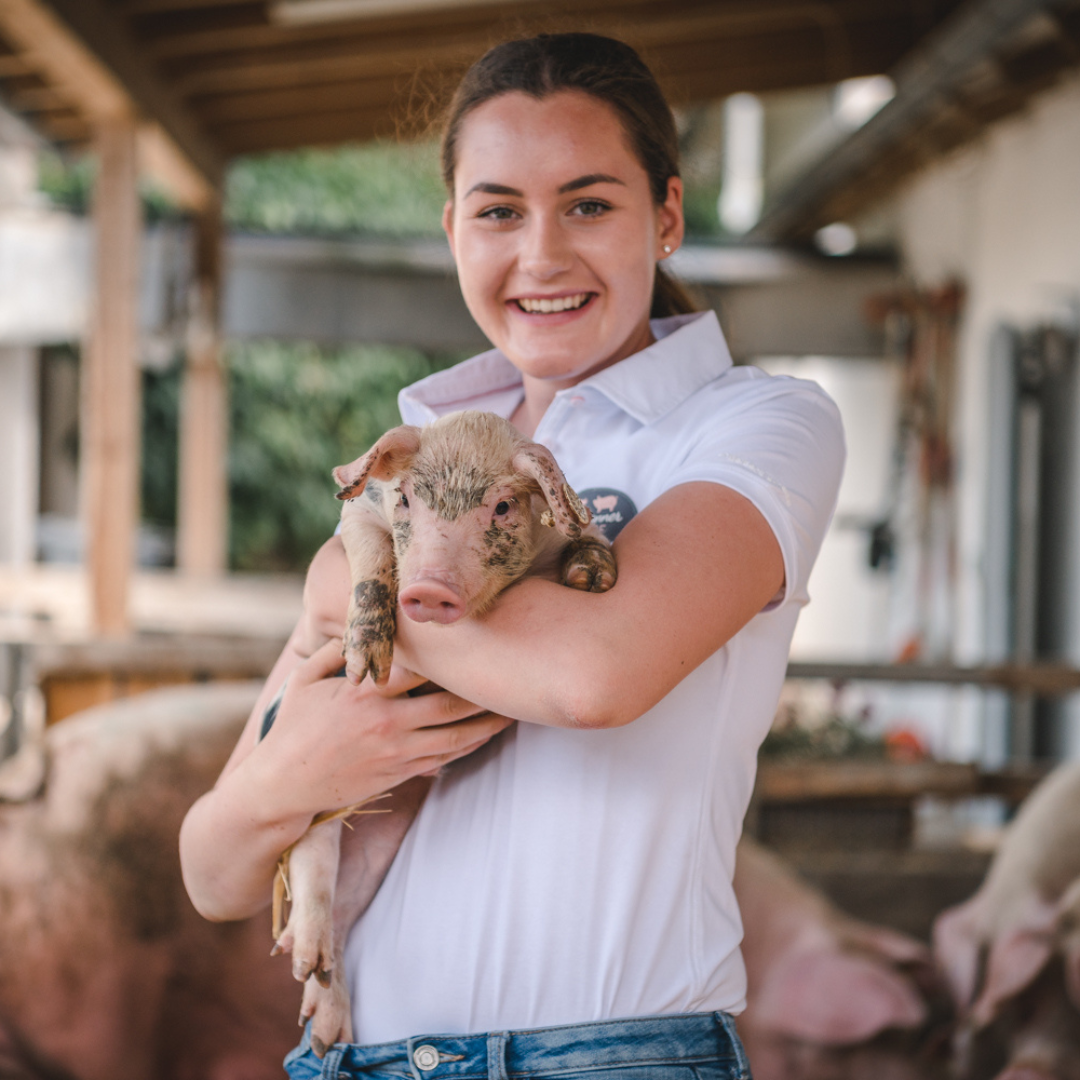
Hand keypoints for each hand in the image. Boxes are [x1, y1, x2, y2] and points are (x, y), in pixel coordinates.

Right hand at [253, 638, 511, 822]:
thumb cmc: (293, 727)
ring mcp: (396, 752)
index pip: (419, 669)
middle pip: (451, 705)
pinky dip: (469, 746)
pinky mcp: (399, 773)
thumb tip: (362, 628)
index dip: (451, 657)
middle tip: (512, 677)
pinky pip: (444, 758)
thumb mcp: (306, 678)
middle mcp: (387, 722)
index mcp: (365, 693)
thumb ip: (336, 650)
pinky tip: (486, 734)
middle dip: (485, 693)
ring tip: (514, 709)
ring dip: (488, 724)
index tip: (477, 641)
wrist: (283, 785)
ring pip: (456, 737)